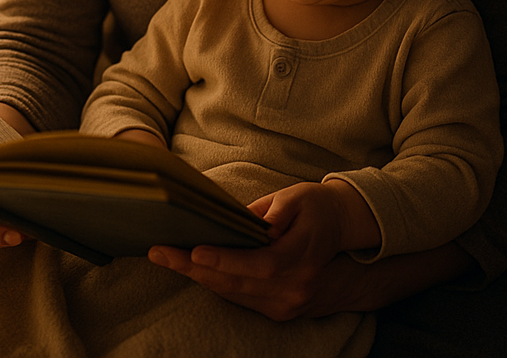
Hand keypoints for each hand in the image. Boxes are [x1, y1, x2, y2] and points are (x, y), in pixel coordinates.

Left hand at [149, 181, 475, 320]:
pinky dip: (214, 283)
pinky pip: (240, 297)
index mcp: (300, 259)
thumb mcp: (299, 197)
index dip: (224, 260)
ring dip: (197, 277)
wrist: (348, 234)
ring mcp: (286, 304)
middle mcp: (293, 289)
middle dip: (193, 269)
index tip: (194, 252)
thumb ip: (274, 211)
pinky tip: (189, 268)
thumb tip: (246, 221)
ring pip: (234, 294)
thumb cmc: (318, 207)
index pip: (258, 265)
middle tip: (159, 251)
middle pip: (237, 284)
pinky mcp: (279, 308)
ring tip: (164, 257)